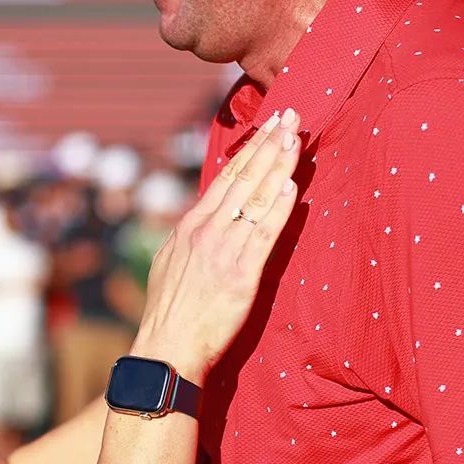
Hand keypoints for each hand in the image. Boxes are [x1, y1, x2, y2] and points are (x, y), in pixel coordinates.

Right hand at [131, 109, 302, 379]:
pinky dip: (280, 207)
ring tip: (296, 138)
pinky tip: (292, 185)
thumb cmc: (169, 312)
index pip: (225, 178)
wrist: (167, 347)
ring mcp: (224, 249)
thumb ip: (189, 238)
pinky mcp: (242, 273)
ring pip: (257, 199)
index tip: (267, 127)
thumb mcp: (170, 263)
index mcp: (190, 226)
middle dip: (268, 145)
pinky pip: (265, 233)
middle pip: (243, 178)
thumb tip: (202, 220)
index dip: (249, 150)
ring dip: (278, 166)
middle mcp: (206, 230)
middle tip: (289, 116)